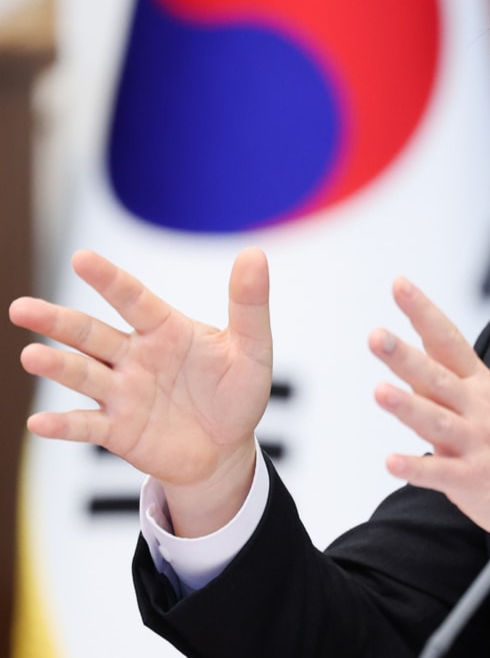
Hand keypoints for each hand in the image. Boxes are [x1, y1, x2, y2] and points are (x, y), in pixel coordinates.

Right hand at [9, 248, 272, 535]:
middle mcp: (134, 357)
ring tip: (32, 356)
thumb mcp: (252, 348)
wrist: (227, 449)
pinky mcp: (117, 431)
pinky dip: (64, 425)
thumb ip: (249, 304)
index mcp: (165, 330)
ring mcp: (122, 393)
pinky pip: (86, 426)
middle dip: (57, 321)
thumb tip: (254, 254)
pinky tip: (39, 423)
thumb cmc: (237, 392)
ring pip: (82, 374)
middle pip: (90, 334)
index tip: (81, 258)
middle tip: (22, 308)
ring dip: (57, 366)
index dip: (109, 280)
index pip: (134, 299)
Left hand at [370, 277, 489, 540]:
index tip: (399, 284)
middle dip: (405, 356)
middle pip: (436, 378)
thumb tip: (408, 353)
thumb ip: (445, 379)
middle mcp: (476, 408)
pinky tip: (391, 462)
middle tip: (376, 336)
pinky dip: (416, 467)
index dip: (423, 312)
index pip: (448, 340)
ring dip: (409, 407)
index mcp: (479, 385)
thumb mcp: (487, 398)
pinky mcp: (473, 479)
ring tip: (380, 392)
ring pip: (437, 422)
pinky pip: (441, 473)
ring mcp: (475, 443)